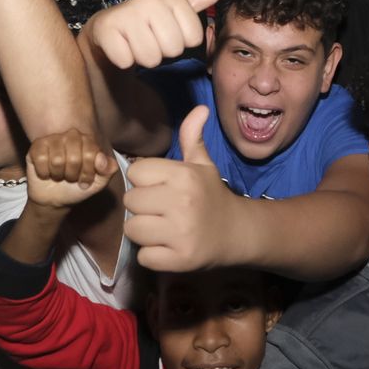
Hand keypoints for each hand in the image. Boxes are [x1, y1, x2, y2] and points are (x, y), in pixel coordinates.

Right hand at [24, 129, 116, 209]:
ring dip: (58, 175)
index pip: (91, 153)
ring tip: (59, 176)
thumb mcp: (98, 183)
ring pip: (57, 159)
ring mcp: (52, 139)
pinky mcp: (36, 147)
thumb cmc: (77, 187)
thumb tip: (102, 159)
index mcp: (87, 141)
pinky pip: (41, 159)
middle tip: (71, 178)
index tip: (85, 180)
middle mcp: (70, 136)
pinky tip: (46, 173)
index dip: (88, 172)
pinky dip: (44, 173)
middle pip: (74, 157)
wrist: (55, 199)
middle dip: (73, 175)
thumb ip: (108, 170)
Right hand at [86, 0, 229, 68]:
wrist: (110, 26)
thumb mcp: (178, 8)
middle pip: (174, 49)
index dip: (181, 41)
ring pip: (151, 58)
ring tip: (135, 42)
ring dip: (143, 57)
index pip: (194, 38)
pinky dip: (124, 60)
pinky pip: (126, 60)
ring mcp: (126, 13)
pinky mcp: (106, 29)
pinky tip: (121, 46)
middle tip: (149, 38)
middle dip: (162, 51)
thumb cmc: (149, 20)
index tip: (166, 30)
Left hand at [124, 105, 242, 270]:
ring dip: (143, 232)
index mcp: (184, 175)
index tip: (160, 188)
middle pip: (130, 202)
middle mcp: (181, 202)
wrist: (238, 233)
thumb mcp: (203, 164)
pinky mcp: (179, 260)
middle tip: (161, 211)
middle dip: (142, 208)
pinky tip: (168, 247)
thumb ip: (192, 136)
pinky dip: (152, 255)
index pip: (135, 172)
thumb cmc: (212, 195)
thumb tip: (200, 108)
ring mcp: (180, 233)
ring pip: (132, 229)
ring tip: (162, 229)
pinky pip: (143, 256)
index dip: (144, 181)